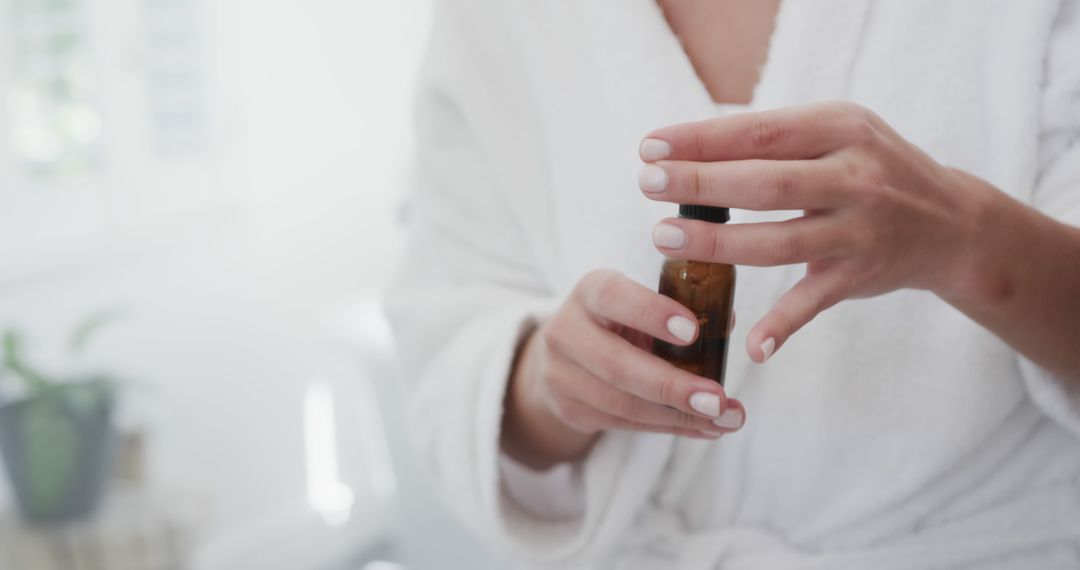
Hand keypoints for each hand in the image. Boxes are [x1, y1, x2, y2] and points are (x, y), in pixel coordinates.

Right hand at [502, 269, 745, 468]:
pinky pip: (625, 424)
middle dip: (672, 386)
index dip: (652, 314)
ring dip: (678, 417)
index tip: (692, 332)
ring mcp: (562, 376)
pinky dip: (669, 427)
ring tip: (723, 420)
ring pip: (623, 404)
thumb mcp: (640, 303)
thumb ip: (680, 308)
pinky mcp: (570, 410)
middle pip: (618, 365)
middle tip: (717, 400)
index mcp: (590, 293)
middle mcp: (567, 331)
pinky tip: (704, 428)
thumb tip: (727, 322)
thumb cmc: (619, 321)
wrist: (567, 355)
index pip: (614, 297)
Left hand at [638, 101, 993, 362]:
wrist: (952, 223)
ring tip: (663, 238)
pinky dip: (783, 326)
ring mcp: (860, 231)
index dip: (702, 140)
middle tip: (647, 186)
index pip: (760, 132)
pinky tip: (751, 344)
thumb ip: (776, 139)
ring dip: (718, 244)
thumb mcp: (837, 134)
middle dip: (701, 184)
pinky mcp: (860, 277)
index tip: (650, 148)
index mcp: (841, 130)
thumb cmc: (872, 169)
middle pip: (766, 183)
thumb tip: (689, 149)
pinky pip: (814, 304)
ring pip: (780, 241)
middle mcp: (855, 178)